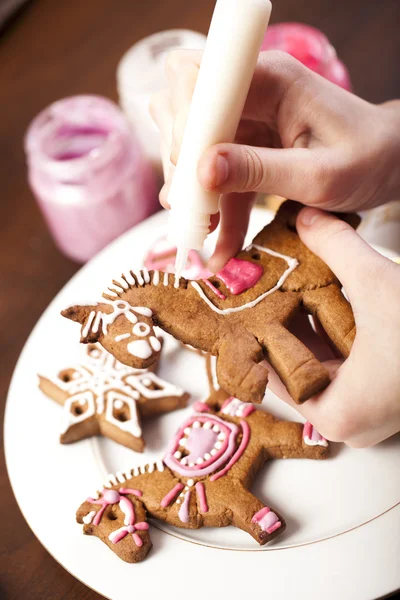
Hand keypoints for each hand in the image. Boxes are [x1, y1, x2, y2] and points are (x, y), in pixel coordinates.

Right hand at [150, 50, 399, 271]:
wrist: (385, 164)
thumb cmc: (366, 160)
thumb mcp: (318, 175)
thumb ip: (261, 170)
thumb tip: (202, 171)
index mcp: (271, 79)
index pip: (199, 79)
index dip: (183, 123)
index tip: (190, 171)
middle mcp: (250, 90)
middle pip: (184, 110)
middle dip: (180, 162)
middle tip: (190, 209)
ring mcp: (245, 118)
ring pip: (192, 144)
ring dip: (191, 190)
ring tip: (200, 232)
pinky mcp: (245, 144)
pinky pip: (215, 174)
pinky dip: (213, 209)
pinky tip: (218, 244)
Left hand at [267, 207, 399, 447]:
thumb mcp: (379, 283)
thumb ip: (337, 246)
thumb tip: (306, 217)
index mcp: (335, 413)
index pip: (267, 373)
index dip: (247, 334)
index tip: (231, 306)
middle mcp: (347, 418)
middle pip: (291, 366)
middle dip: (275, 321)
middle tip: (254, 288)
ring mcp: (366, 407)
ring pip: (316, 362)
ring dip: (302, 323)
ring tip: (282, 285)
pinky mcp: (380, 393)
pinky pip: (340, 361)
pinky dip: (329, 331)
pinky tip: (320, 297)